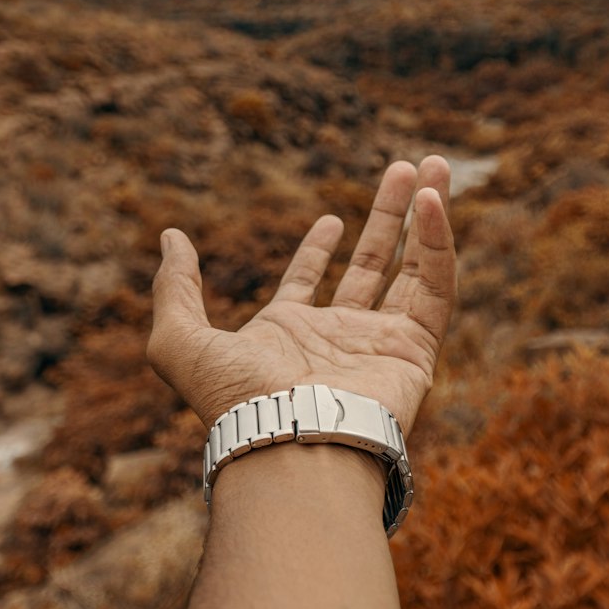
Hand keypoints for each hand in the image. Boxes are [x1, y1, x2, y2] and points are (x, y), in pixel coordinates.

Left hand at [147, 156, 454, 435]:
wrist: (289, 443)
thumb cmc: (234, 401)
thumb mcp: (179, 339)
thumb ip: (173, 286)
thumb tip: (170, 237)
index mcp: (288, 335)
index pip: (310, 282)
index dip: (319, 251)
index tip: (331, 218)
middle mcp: (338, 339)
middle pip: (371, 264)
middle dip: (388, 215)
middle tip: (408, 167)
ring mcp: (380, 345)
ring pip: (411, 268)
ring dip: (424, 216)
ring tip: (434, 165)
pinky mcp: (415, 351)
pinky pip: (435, 287)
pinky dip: (438, 243)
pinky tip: (434, 201)